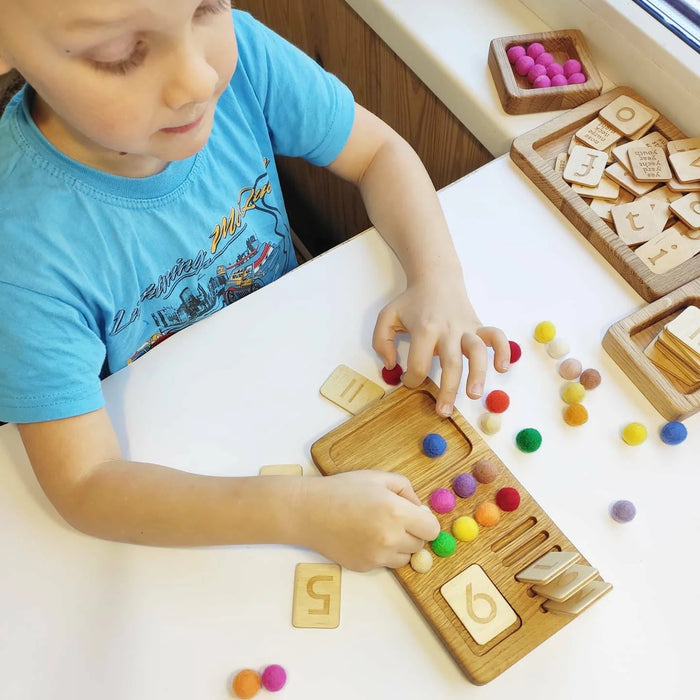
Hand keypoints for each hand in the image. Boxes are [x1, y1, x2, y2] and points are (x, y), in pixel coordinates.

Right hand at [298, 471, 439, 571]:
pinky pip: (385, 563)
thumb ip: (406, 489)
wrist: (309, 511)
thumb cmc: (342, 490)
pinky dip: (381, 553)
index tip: (416, 515)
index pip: (432, 529)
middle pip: (420, 544)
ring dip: (399, 545)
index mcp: (397, 513)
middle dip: (413, 532)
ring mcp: (377, 556)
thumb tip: (420, 508)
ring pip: (404, 557)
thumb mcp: (378, 477)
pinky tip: (363, 537)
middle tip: (393, 519)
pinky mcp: (365, 567)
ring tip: (378, 528)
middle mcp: (390, 538)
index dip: (426, 521)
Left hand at [372, 276, 509, 416]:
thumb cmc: (411, 302)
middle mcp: (448, 329)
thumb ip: (381, 342)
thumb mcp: (387, 317)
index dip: (412, 379)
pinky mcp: (478, 326)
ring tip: (474, 395)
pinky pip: (496, 337)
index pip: (419, 363)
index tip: (410, 382)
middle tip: (443, 412)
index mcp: (424, 329)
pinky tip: (502, 367)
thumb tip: (392, 366)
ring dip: (478, 374)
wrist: (436, 279)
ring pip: (476, 352)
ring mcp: (466, 328)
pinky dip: (503, 350)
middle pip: (451, 363)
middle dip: (447, 390)